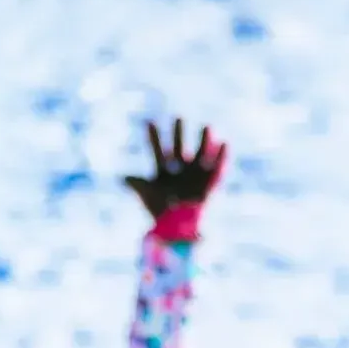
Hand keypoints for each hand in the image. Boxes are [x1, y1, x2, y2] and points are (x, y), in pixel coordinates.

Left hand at [124, 117, 225, 241]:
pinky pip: (216, 168)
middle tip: (178, 118)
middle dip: (178, 133)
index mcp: (163, 172)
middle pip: (179, 147)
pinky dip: (221, 157)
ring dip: (203, 141)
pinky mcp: (206, 184)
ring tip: (207, 127)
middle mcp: (179, 170)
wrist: (176, 229)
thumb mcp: (147, 196)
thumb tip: (124, 178)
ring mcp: (193, 176)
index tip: (149, 122)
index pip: (158, 151)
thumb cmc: (160, 213)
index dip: (153, 137)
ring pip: (199, 154)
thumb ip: (137, 185)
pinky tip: (225, 144)